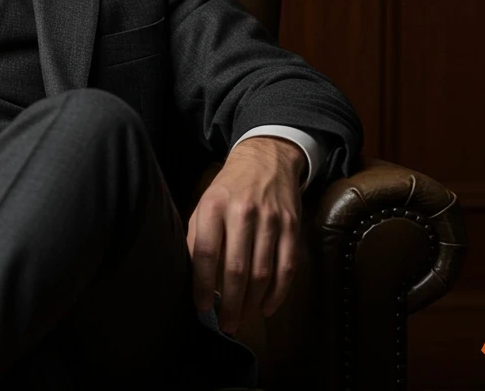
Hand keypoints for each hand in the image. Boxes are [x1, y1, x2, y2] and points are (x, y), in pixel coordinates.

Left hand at [186, 137, 303, 334]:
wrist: (266, 159)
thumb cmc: (228, 189)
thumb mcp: (204, 204)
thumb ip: (197, 236)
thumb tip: (192, 277)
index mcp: (214, 206)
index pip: (205, 252)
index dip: (201, 284)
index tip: (201, 307)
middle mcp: (242, 212)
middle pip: (235, 268)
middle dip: (230, 303)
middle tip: (226, 324)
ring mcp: (271, 220)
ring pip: (262, 272)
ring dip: (252, 302)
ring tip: (242, 319)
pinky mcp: (292, 226)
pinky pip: (287, 267)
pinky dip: (278, 293)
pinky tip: (267, 307)